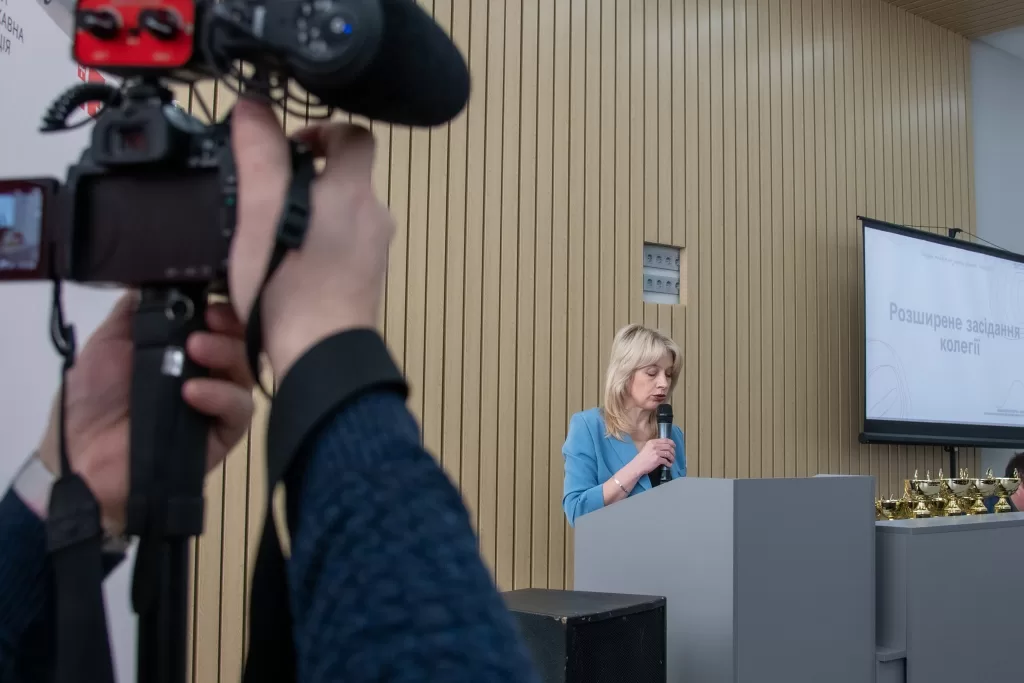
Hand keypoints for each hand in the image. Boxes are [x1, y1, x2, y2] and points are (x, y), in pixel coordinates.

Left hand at [36, 293, 254, 534]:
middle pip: (241, 340)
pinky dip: (220, 395)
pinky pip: (240, 409)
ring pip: (246, 370)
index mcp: (184, 347)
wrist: (82, 459)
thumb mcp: (108, 342)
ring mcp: (218, 401)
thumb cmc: (92, 400)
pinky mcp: (224, 433)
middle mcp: (208, 370)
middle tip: (209, 321)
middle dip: (230, 324)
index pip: (219, 320)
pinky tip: (193, 392)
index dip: (221, 305)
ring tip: (196, 349)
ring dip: (225, 352)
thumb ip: (135, 310)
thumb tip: (159, 275)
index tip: (209, 299)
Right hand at [228, 98, 394, 377]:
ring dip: (308, 215)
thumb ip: (259, 155)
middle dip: (306, 178)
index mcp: (354, 190)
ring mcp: (375, 252)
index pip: (354, 135)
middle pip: (345, 177)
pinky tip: (287, 267)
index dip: (321, 130)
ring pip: (342, 215)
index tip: (287, 147)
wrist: (319, 353)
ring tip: (270, 235)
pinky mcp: (366, 282)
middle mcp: (374, 216)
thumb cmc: (288, 283)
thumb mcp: (260, 211)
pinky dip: (317, 247)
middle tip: (266, 195)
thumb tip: (253, 108)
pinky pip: (342, 248)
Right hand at [631, 438, 674, 476]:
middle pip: (668, 447)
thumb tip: (665, 447)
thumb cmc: (642, 457)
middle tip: (673, 455)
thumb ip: (655, 446)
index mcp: (652, 442)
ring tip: (672, 460)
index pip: (665, 440)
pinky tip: (669, 465)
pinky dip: (669, 463)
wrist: (637, 465)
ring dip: (672, 458)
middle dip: (673, 451)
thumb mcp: (647, 447)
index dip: (672, 443)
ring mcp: (656, 453)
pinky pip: (666, 461)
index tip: (674, 446)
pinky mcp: (657, 459)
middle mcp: (655, 446)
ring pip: (668, 453)